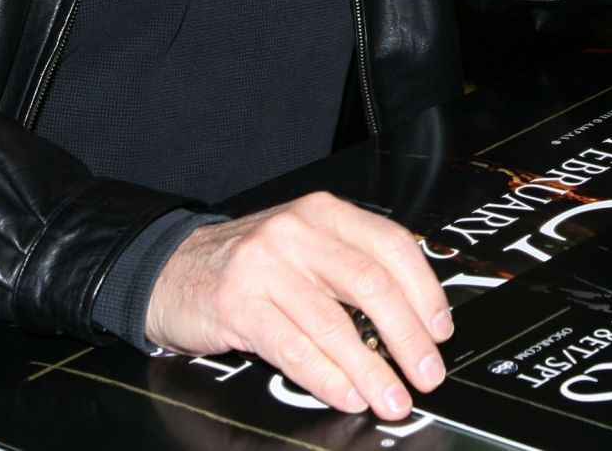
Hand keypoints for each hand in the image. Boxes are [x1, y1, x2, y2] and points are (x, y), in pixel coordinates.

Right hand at [145, 192, 451, 420]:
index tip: (440, 330)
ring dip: (370, 369)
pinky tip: (347, 394)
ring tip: (391, 398)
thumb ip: (352, 268)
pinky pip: (292, 347)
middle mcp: (296, 232)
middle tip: (426, 374)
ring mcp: (265, 267)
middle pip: (370, 284)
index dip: (424, 290)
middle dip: (406, 336)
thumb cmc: (251, 265)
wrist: (170, 269)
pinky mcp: (237, 305)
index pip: (390, 245)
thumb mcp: (304, 247)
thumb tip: (414, 318)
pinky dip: (326, 376)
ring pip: (333, 323)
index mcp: (323, 214)